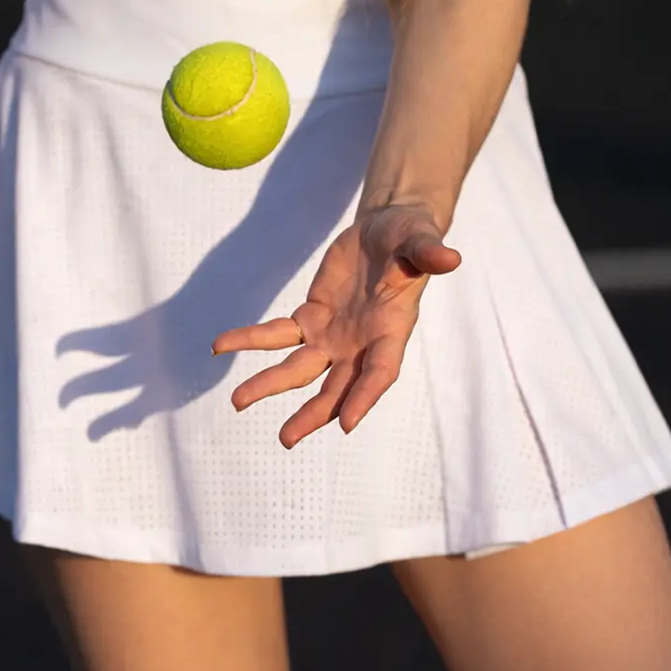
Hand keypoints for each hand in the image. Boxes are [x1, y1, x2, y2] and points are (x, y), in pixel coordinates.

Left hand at [211, 202, 461, 448]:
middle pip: (335, 388)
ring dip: (269, 384)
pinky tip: (220, 346)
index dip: (364, 398)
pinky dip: (249, 340)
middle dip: (311, 414)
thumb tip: (449, 258)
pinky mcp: (310, 319)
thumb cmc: (410, 238)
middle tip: (286, 438)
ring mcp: (332, 336)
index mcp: (391, 333)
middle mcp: (360, 346)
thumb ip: (428, 252)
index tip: (345, 424)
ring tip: (237, 401)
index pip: (379, 374)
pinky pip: (275, 335)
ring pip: (298, 369)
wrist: (386, 232)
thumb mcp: (420, 240)